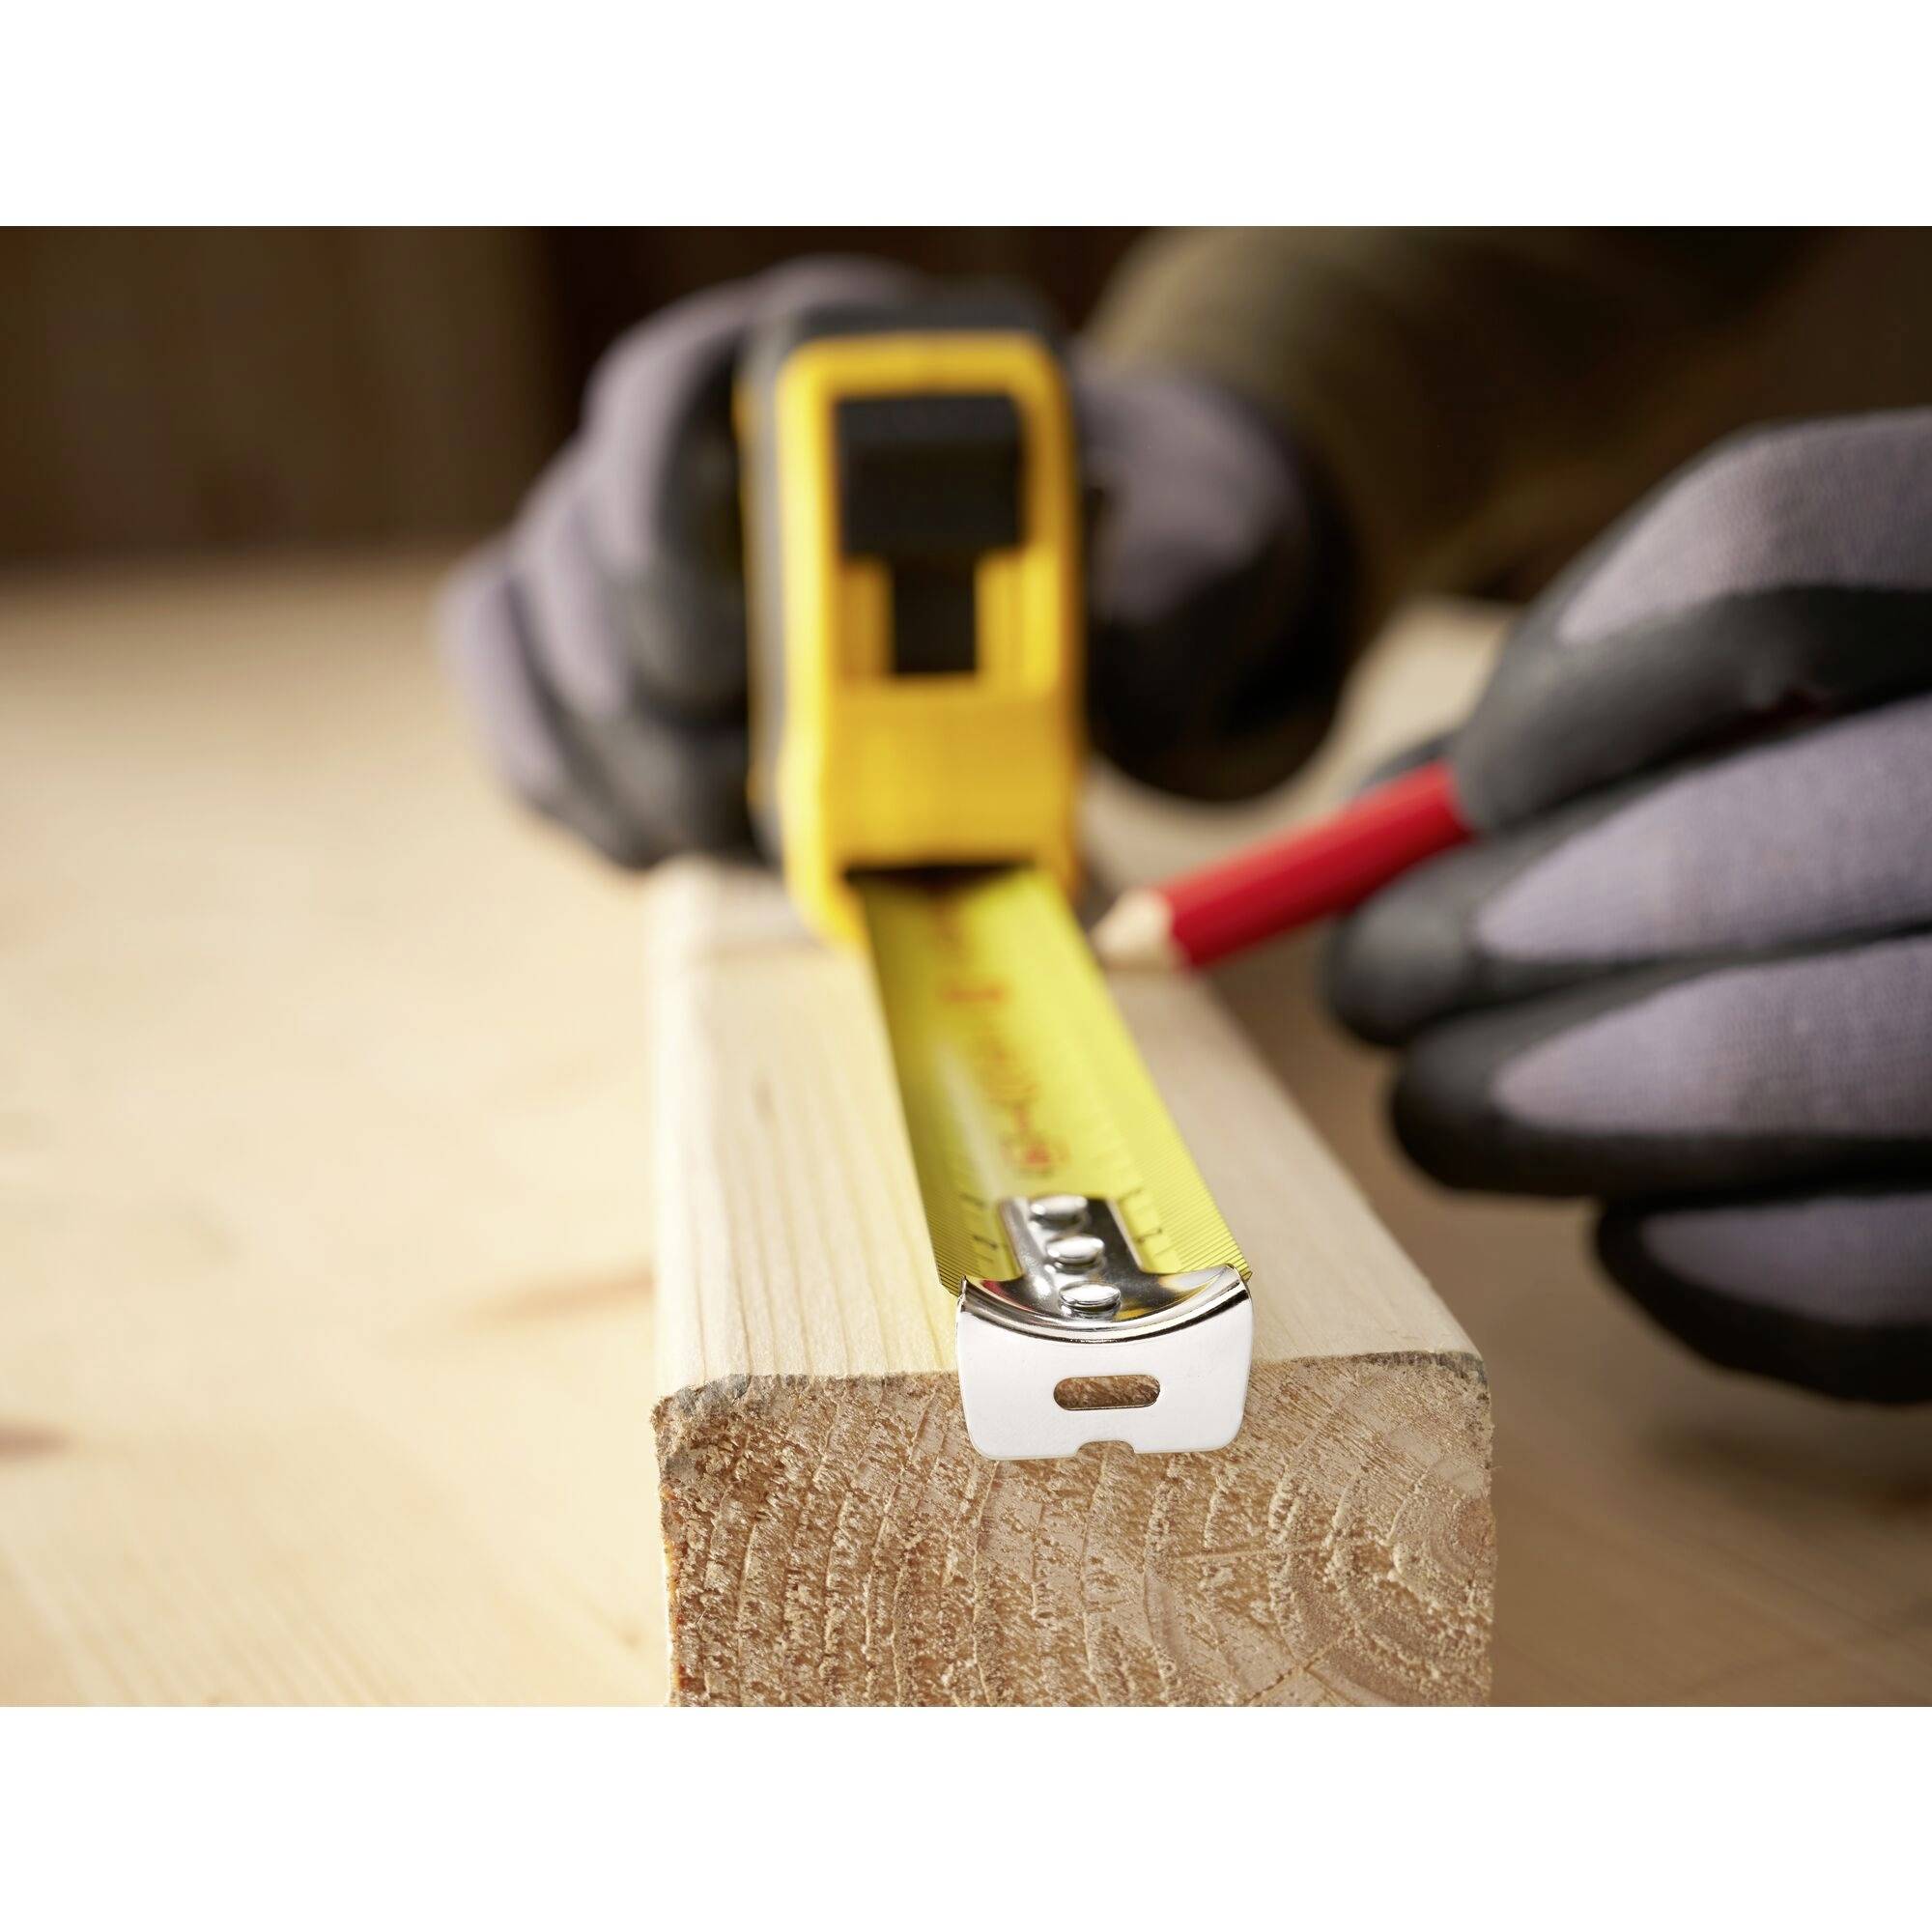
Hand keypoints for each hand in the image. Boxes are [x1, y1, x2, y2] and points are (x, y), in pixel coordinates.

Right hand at [441, 259, 1330, 865]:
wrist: (1104, 585)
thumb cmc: (1135, 544)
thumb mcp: (1193, 548)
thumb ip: (1166, 590)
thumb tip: (1106, 662)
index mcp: (825, 366)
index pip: (667, 391)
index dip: (663, 519)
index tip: (737, 656)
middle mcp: (702, 443)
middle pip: (581, 541)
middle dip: (650, 690)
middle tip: (749, 784)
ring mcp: (639, 548)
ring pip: (537, 637)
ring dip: (622, 763)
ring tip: (736, 833)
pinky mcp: (615, 651)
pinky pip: (530, 715)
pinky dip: (586, 799)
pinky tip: (674, 844)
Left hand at [1325, 411, 1931, 1401]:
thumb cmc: (1878, 816)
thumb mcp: (1797, 711)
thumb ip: (1612, 714)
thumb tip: (1373, 824)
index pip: (1768, 547)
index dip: (1574, 669)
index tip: (1467, 782)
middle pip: (1707, 856)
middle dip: (1473, 936)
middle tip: (1368, 981)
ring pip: (1753, 1068)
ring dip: (1525, 1103)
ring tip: (1439, 1104)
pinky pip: (1861, 1284)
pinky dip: (1691, 1259)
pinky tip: (1636, 1225)